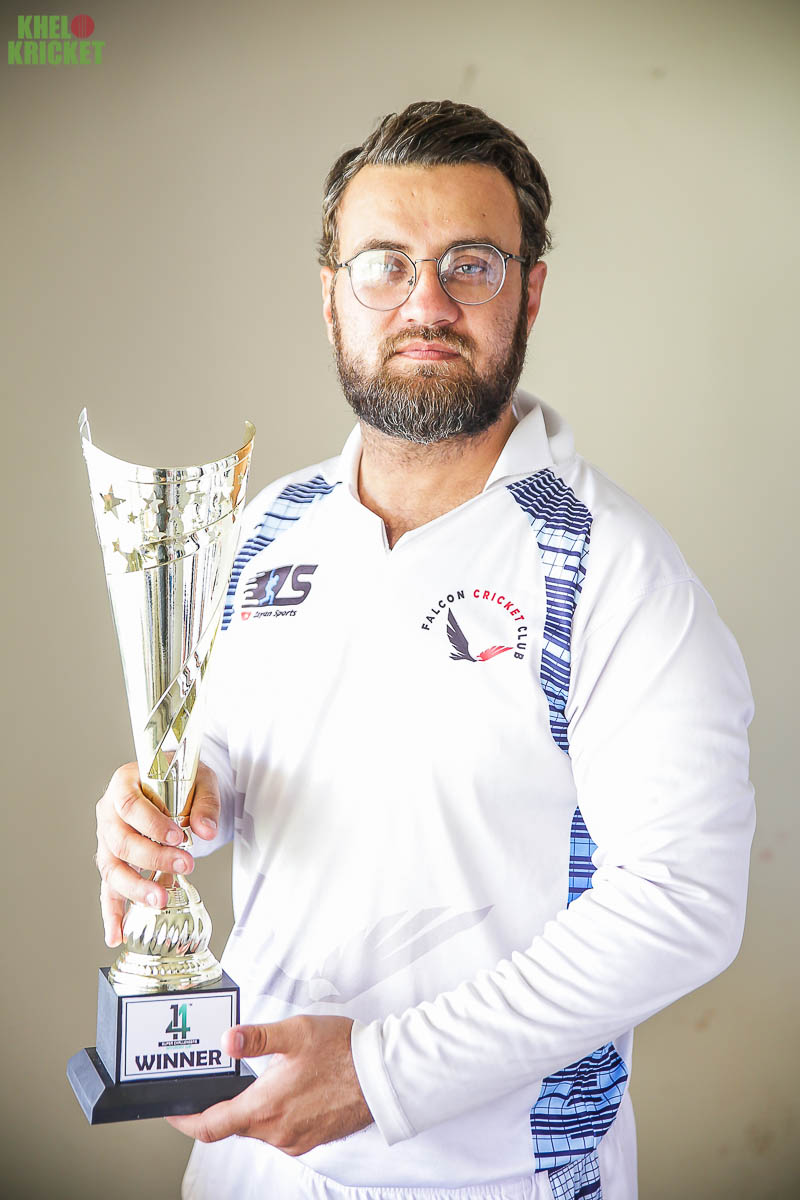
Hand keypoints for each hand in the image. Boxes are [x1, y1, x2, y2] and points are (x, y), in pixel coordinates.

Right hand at [95, 761, 220, 945]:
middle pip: (120, 840)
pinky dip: (112, 913)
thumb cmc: (179, 777)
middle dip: (152, 857)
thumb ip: (205, 802)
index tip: (176, 836)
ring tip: (160, 900)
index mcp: (123, 784)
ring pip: (112, 868)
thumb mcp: (199, 779)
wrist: (171, 782)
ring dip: (135, 887)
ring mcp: (107, 839)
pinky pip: (108, 889)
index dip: (150, 823)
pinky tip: (117, 935)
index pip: (128, 804)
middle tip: (184, 864)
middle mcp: (109, 813)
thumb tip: (206, 831)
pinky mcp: (114, 862)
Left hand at [165, 1016, 373, 1154]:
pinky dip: (274, 1113)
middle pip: (233, 1126)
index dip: (186, 1120)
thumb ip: (257, 1037)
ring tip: (263, 1078)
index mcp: (266, 1107)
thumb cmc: (344, 1052)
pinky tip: (289, 1090)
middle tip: (220, 1082)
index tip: (174, 1111)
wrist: (382, 1076)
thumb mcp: (296, 1032)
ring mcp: (294, 1139)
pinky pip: (280, 1130)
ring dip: (252, 1108)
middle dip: (222, 1106)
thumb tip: (227, 1040)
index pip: (210, 1126)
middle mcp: (277, 1132)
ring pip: (258, 1128)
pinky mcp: (310, 1139)